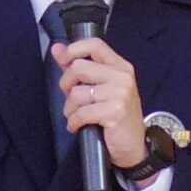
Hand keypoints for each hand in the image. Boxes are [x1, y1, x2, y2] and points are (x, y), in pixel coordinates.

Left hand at [51, 37, 148, 167]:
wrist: (134, 146)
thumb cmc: (116, 115)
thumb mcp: (102, 88)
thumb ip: (80, 67)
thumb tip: (57, 48)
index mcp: (121, 67)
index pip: (94, 45)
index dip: (74, 49)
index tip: (63, 60)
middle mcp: (123, 77)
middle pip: (79, 67)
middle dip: (66, 84)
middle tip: (71, 98)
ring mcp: (120, 94)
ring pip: (76, 93)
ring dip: (70, 108)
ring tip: (76, 116)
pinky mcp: (115, 112)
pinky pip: (81, 113)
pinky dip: (73, 122)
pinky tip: (77, 126)